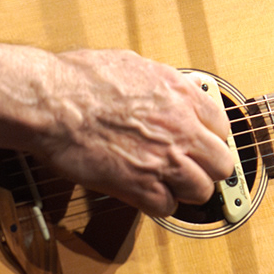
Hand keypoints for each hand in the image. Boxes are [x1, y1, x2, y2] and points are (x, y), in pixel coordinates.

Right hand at [0, 34, 237, 214]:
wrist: (51, 102)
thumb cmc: (79, 78)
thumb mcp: (133, 65)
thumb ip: (161, 81)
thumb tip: (171, 86)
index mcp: (181, 94)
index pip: (222, 126)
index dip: (210, 138)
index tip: (200, 143)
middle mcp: (181, 128)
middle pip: (222, 164)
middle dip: (207, 168)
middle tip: (190, 168)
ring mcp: (163, 159)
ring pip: (201, 190)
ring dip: (185, 190)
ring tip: (169, 185)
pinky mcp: (139, 185)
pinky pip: (166, 208)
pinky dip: (157, 205)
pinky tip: (144, 194)